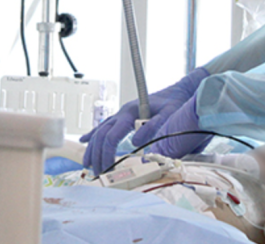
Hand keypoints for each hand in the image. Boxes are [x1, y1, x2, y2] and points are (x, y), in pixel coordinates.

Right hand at [80, 68, 209, 174]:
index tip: (106, 168)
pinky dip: (94, 134)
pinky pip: (105, 126)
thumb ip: (153, 127)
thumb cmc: (175, 103)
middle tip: (96, 172)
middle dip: (97, 154)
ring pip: (101, 131)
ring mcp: (122, 114)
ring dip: (92, 147)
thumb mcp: (168, 114)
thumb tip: (135, 144)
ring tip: (87, 163)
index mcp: (131, 111)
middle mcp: (123, 112)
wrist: (179, 92)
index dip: (107, 152)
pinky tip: (85, 140)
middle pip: (102, 134)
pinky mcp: (125, 117)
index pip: (112, 134)